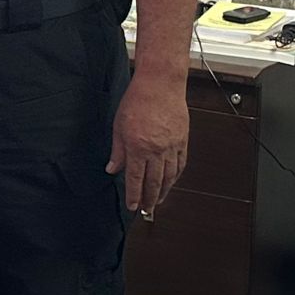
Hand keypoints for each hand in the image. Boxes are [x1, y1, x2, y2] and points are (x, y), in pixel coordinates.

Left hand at [106, 76, 188, 213]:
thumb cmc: (137, 100)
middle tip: (147, 210)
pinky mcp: (182, 140)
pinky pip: (180, 164)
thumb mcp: (118, 125)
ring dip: (164, 191)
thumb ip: (117, 150)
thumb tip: (112, 169)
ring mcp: (171, 146)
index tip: (133, 206)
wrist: (160, 84)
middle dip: (149, 199)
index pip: (135, 179)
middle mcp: (156, 150)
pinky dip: (176, 176)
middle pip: (154, 182)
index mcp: (137, 147)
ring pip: (169, 176)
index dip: (134, 195)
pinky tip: (171, 181)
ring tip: (158, 200)